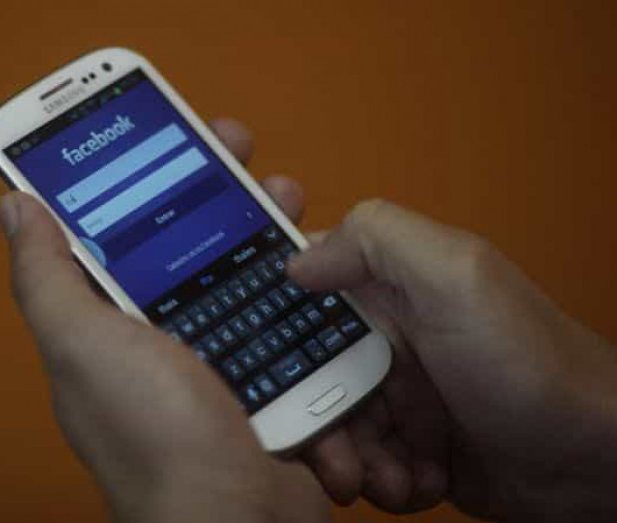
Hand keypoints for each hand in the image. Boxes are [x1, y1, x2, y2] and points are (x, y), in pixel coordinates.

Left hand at [0, 119, 328, 522]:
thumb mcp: (85, 345)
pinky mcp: (274, 380)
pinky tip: (321, 271)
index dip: (148, 182)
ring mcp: (224, 359)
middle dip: (222, 195)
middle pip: (196, 247)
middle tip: (246, 159)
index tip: (177, 141)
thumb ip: (48, 277)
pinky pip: (294, 321)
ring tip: (292, 204)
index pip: (127, 234)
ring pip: (251, 276)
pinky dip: (308, 293)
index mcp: (115, 325)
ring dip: (272, 235)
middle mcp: (168, 340)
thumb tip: (15, 207)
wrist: (237, 519)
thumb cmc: (156, 437)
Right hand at [291, 200, 616, 521]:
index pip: (302, 295)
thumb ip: (377, 240)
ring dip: (350, 459)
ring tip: (391, 476)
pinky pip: (366, 462)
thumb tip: (297, 258)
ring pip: (332, 426)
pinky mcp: (411, 444)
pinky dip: (383, 480)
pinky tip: (421, 481)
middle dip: (312, 419)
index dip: (271, 326)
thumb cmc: (528, 363)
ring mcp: (399, 393)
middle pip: (305, 374)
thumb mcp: (456, 279)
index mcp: (386, 290)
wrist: (592, 460)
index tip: (260, 369)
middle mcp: (386, 337)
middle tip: (338, 453)